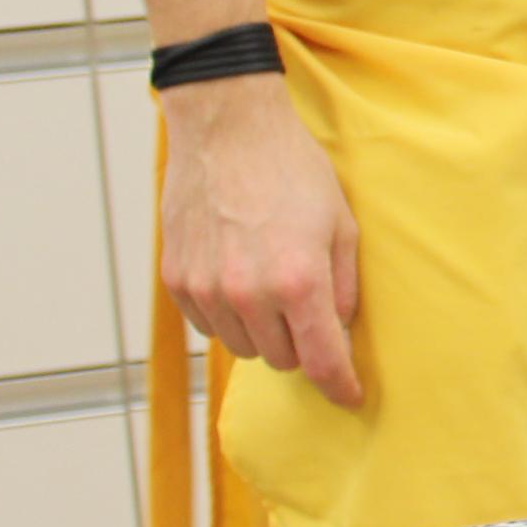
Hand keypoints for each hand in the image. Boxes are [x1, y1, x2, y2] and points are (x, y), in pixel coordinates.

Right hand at [160, 72, 362, 407]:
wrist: (226, 129)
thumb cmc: (291, 169)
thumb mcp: (340, 222)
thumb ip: (343, 284)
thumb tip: (339, 329)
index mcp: (298, 281)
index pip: (321, 360)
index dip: (339, 386)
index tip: (349, 397)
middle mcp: (249, 293)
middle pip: (281, 359)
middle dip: (301, 344)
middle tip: (307, 308)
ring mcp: (207, 289)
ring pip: (242, 347)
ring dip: (263, 331)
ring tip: (272, 284)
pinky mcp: (177, 281)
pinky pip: (208, 326)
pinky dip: (228, 316)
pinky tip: (239, 279)